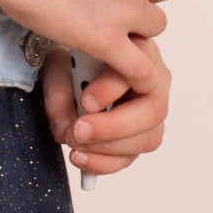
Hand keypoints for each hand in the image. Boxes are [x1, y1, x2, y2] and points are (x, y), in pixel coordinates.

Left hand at [41, 37, 171, 176]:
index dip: (113, 88)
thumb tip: (67, 132)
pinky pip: (132, 156)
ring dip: (108, 148)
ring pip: (148, 138)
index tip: (85, 101)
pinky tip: (80, 159)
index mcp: (138, 50)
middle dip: (113, 126)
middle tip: (79, 130)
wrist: (69, 66)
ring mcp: (152, 111)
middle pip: (153, 111)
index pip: (139, 68)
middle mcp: (154, 80)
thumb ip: (61, 96)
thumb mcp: (57, 67)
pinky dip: (105, 162)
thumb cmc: (69, 59)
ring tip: (75, 145)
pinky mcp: (142, 136)